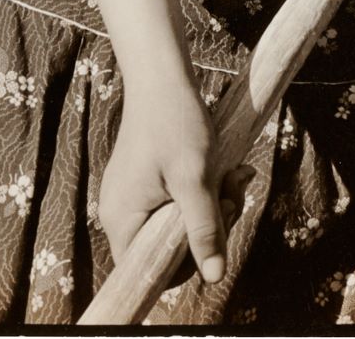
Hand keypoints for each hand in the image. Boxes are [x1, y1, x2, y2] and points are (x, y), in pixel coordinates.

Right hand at [98, 73, 254, 286]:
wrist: (161, 77)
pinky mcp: (144, 182)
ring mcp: (131, 196)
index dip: (186, 265)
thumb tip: (215, 277)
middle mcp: (119, 214)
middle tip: (234, 193)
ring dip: (211, 206)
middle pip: (167, 247)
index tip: (214, 233)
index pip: (150, 272)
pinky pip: (174, 203)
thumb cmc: (175, 123)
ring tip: (233, 175)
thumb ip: (204, 229)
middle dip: (209, 226)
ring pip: (176, 223)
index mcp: (122, 220)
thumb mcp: (196, 178)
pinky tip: (221, 170)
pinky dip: (200, 191)